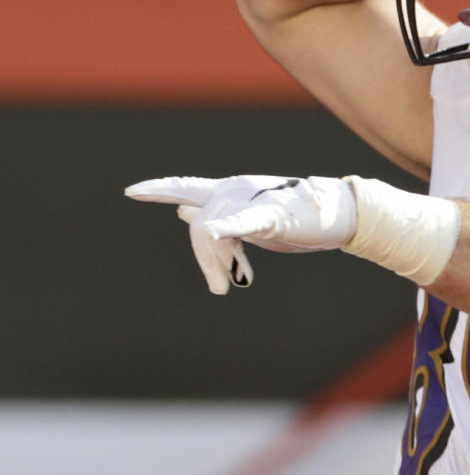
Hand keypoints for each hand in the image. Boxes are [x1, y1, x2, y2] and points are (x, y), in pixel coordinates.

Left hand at [125, 174, 357, 294]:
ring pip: (216, 234)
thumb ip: (215, 214)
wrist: (333, 213)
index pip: (186, 186)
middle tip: (219, 288)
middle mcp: (235, 189)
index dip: (158, 189)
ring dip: (221, 264)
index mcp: (228, 190)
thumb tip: (181, 210)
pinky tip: (214, 234)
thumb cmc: (292, 218)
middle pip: (199, 226)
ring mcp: (252, 201)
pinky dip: (227, 230)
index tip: (131, 192)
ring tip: (238, 280)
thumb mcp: (245, 218)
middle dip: (204, 260)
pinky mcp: (273, 216)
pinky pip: (244, 223)